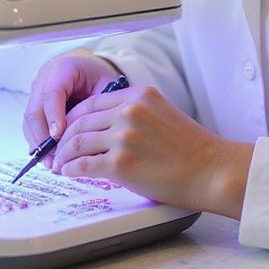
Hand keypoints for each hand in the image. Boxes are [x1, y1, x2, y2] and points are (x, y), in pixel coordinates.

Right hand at [22, 50, 121, 157]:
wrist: (91, 70)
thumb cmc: (101, 79)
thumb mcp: (108, 86)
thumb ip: (101, 106)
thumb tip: (94, 136)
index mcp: (64, 68)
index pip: (52, 92)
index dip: (53, 115)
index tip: (58, 136)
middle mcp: (45, 78)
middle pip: (35, 109)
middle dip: (42, 137)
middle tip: (54, 158)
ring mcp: (36, 91)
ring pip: (29, 120)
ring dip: (38, 144)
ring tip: (52, 163)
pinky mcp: (34, 104)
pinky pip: (31, 126)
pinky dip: (39, 142)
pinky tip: (49, 158)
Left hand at [50, 83, 253, 217]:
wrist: (212, 170)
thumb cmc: (194, 149)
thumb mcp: (164, 114)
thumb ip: (137, 113)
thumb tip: (110, 126)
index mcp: (139, 96)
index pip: (93, 102)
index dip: (73, 117)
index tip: (66, 128)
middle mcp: (129, 112)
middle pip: (80, 121)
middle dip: (64, 136)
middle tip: (57, 148)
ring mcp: (123, 137)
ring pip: (77, 142)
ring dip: (63, 154)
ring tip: (59, 163)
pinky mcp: (120, 164)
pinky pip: (83, 164)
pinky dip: (71, 169)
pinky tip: (69, 172)